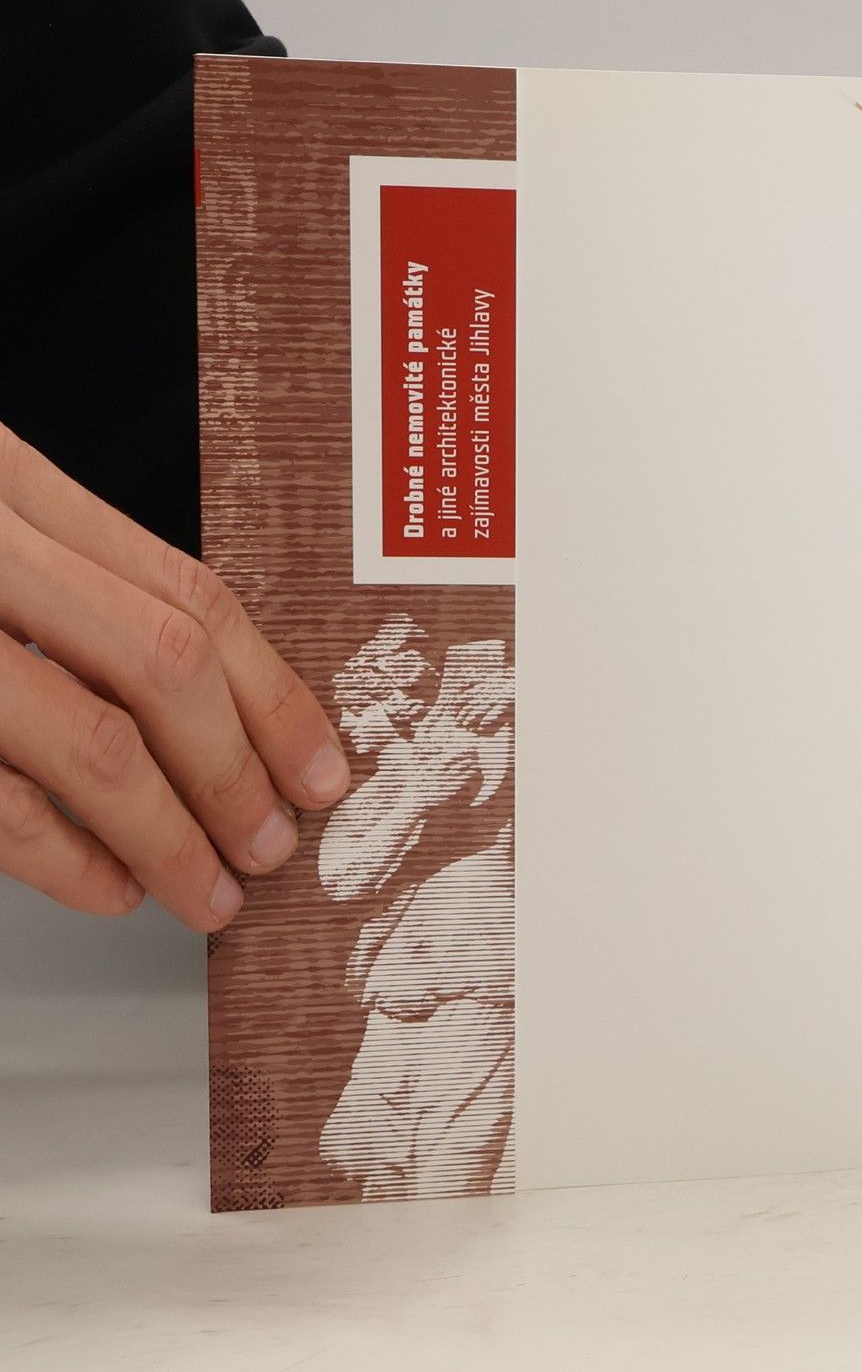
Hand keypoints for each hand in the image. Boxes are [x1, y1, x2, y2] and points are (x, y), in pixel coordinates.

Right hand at [0, 427, 349, 928]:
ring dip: (166, 833)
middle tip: (273, 843)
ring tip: (207, 889)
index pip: (185, 593)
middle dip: (234, 769)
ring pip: (85, 738)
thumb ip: (62, 584)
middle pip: (157, 664)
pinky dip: (60, 856)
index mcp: (4, 482)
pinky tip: (109, 888)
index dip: (272, 692)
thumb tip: (207, 710)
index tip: (320, 765)